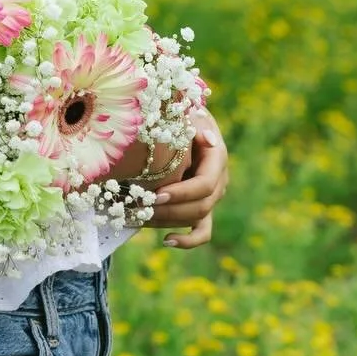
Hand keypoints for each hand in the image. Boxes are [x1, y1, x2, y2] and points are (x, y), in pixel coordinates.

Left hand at [146, 109, 228, 249]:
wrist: (181, 122)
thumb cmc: (180, 115)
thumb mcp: (188, 114)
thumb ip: (196, 124)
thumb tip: (207, 139)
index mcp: (217, 159)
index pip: (205, 185)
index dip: (181, 193)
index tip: (156, 195)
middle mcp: (218, 181)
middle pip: (200, 206)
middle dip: (169, 210)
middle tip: (140, 208)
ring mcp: (211, 197)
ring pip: (196, 219)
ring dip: (168, 222)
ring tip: (138, 218)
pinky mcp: (201, 208)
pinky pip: (202, 232)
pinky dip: (187, 240)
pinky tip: (167, 241)